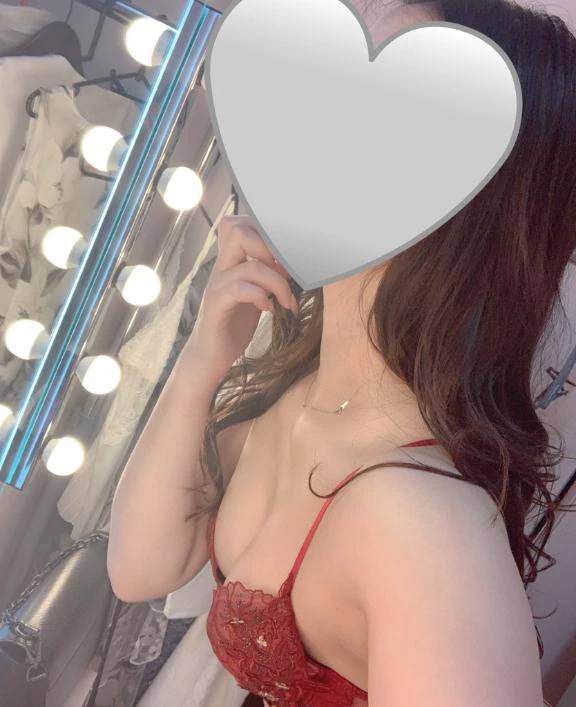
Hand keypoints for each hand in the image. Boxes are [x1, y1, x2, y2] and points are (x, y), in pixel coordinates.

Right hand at [184, 215, 297, 381]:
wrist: (212, 355)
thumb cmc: (236, 322)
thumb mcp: (256, 291)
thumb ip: (267, 273)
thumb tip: (296, 261)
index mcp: (231, 260)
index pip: (240, 222)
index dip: (267, 231)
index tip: (286, 258)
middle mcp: (222, 267)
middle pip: (238, 229)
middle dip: (271, 249)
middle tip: (285, 273)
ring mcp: (217, 285)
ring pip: (250, 266)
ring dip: (277, 283)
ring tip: (286, 301)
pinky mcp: (216, 306)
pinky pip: (239, 290)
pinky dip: (260, 297)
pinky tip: (268, 309)